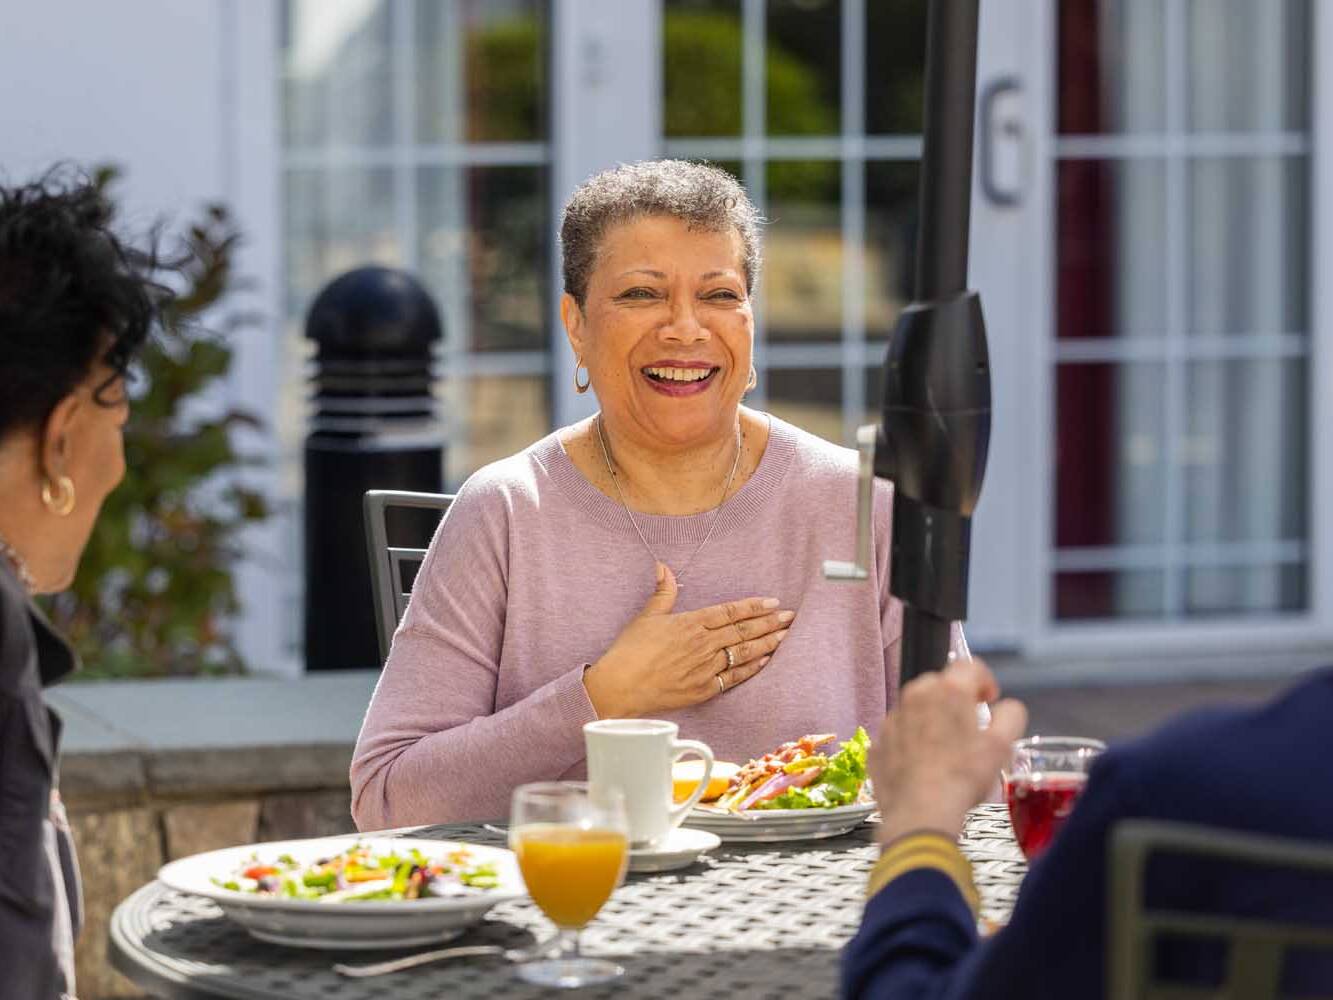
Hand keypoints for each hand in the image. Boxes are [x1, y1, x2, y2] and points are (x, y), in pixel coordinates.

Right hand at [583, 563, 792, 717]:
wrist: (621, 686)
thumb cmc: (630, 651)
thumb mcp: (646, 616)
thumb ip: (663, 592)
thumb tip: (663, 566)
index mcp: (691, 623)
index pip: (730, 612)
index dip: (753, 607)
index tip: (773, 603)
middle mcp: (703, 644)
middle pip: (743, 631)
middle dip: (769, 623)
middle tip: (791, 618)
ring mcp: (705, 667)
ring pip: (743, 653)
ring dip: (766, 644)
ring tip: (785, 637)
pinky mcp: (703, 689)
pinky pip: (733, 677)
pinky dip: (750, 669)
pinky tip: (764, 662)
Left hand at [870, 657, 1026, 845]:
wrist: (920, 811)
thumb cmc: (963, 777)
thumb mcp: (1002, 745)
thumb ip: (1010, 716)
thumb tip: (1007, 707)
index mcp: (949, 690)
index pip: (969, 666)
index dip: (984, 680)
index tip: (989, 699)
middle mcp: (916, 696)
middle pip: (939, 684)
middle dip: (955, 698)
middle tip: (969, 725)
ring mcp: (892, 718)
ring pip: (916, 707)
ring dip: (931, 718)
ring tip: (946, 749)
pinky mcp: (878, 741)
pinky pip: (899, 732)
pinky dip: (911, 741)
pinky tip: (924, 764)